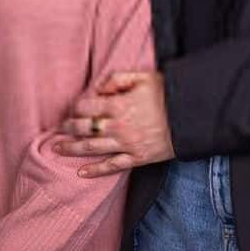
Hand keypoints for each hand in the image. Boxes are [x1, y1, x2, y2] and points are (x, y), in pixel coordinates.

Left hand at [53, 71, 174, 176]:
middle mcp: (118, 126)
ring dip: (72, 149)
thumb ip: (117, 79)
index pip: (85, 107)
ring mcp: (127, 144)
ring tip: (57, 148)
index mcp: (118, 105)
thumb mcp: (143, 77)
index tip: (72, 109)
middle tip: (58, 129)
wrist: (192, 116)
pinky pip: (112, 166)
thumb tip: (98, 87)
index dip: (75, 108)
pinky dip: (95, 171)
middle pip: (84, 128)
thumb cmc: (168, 94)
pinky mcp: (138, 158)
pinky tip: (80, 173)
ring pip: (92, 148)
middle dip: (68, 128)